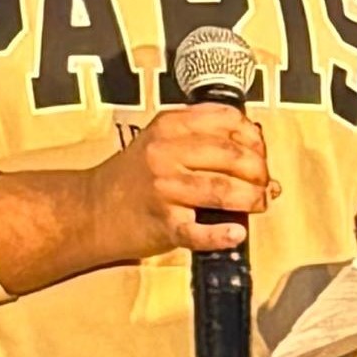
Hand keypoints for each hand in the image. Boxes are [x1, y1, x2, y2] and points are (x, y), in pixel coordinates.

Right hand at [92, 103, 270, 259]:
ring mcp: (164, 189)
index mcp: (170, 126)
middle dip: (260, 171)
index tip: (260, 151)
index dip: (254, 137)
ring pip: (223, 190)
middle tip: (265, 182)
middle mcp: (166, 153)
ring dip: (252, 199)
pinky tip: (236, 233)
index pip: (228, 121)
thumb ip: (202, 138)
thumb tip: (255, 151)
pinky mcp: (163, 223)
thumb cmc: (131, 177)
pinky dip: (222, 234)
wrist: (91, 210)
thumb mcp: (160, 139)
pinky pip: (199, 231)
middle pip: (233, 156)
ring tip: (260, 203)